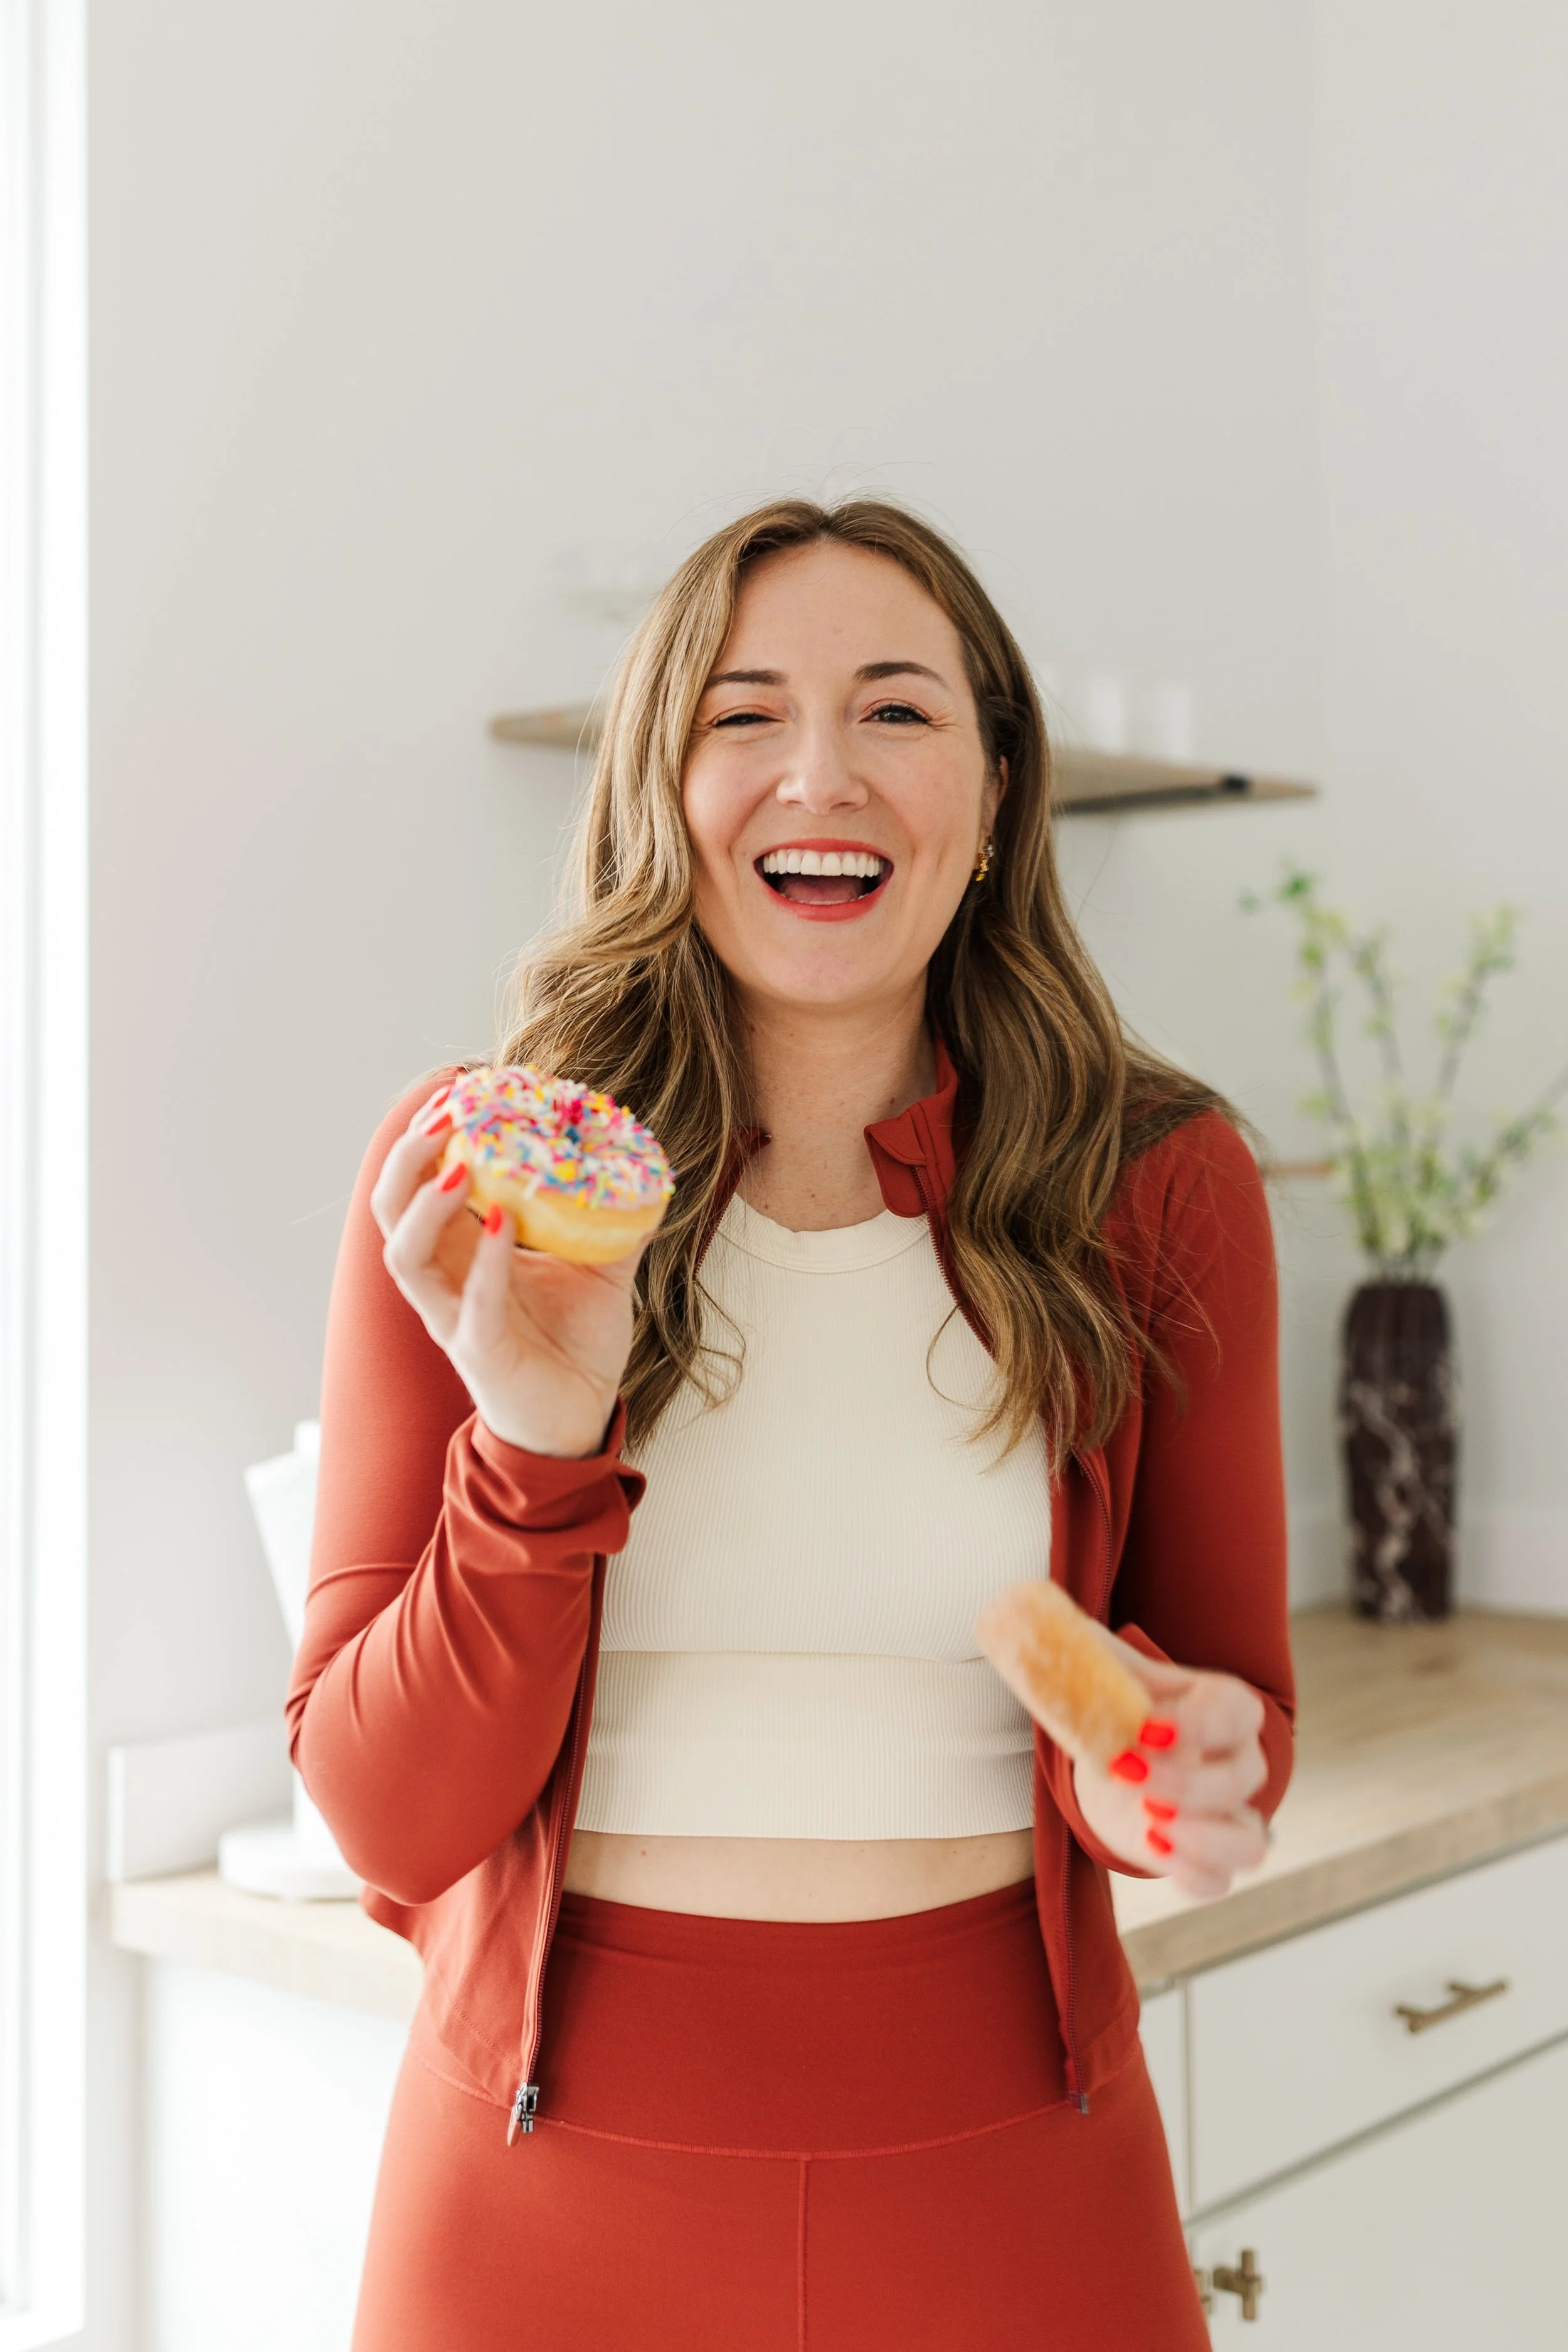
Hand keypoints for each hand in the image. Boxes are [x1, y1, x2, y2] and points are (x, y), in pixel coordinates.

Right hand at [370, 1083, 648, 1459]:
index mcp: (462, 1248)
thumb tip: (645, 1168)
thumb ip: (615, 1219)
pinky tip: (501, 1224)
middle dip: (409, 1155)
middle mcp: (445, 1277)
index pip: (421, 1181)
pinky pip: (469, 1304)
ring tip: (460, 1163)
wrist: (582, 1420)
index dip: (428, 1134)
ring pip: (404, 1256)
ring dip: (426, 1205)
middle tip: (446, 1110)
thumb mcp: (600, 1267)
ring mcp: (453, 1316)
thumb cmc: (575, 1344)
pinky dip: (483, 1263)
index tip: (458, 1086)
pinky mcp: (479, 1352)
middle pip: (391, 1207)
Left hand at [1070, 1635, 1268, 1899]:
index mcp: (1219, 1706)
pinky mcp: (1204, 1859)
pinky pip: (1220, 1882)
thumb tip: (1035, 1614)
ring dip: (1205, 1837)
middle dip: (1187, 1780)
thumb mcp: (1103, 1671)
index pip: (1240, 1712)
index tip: (1148, 1727)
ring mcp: (1227, 1816)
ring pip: (1250, 1842)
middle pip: (1244, 1777)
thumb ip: (1082, 1646)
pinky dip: (1193, 1875)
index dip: (1205, 1724)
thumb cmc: (1116, 1705)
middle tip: (1127, 1772)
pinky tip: (1154, 1847)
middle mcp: (1236, 1762)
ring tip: (1150, 1820)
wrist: (1112, 1756)